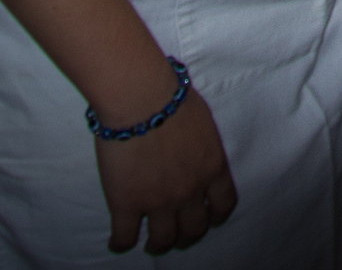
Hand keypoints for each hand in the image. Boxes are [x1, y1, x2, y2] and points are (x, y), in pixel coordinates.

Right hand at [95, 85, 236, 253]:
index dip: (217, 216)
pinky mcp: (127, 205)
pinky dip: (121, 244)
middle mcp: (190, 190)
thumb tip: (193, 150)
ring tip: (152, 244)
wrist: (142, 97)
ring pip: (163, 241)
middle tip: (178, 236)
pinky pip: (125, 238)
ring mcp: (159, 201)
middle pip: (195, 229)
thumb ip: (201, 146)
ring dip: (158, 245)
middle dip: (187, 236)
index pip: (224, 203)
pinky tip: (118, 242)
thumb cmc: (172, 97)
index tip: (211, 219)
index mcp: (212, 166)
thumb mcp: (203, 122)